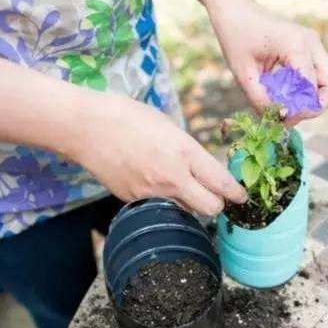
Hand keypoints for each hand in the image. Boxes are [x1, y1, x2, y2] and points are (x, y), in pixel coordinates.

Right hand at [70, 94, 246, 215]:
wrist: (86, 127)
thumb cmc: (128, 116)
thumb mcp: (168, 126)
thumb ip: (188, 151)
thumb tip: (202, 168)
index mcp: (185, 153)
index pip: (222, 184)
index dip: (237, 193)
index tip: (241, 196)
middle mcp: (172, 178)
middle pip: (211, 209)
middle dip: (217, 204)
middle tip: (215, 195)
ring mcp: (151, 193)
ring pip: (186, 212)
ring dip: (191, 204)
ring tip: (183, 187)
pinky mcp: (133, 201)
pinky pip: (160, 207)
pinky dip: (164, 201)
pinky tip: (154, 183)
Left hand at [200, 0, 327, 122]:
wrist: (236, 12)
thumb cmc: (236, 37)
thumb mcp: (243, 73)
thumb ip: (260, 99)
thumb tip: (278, 118)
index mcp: (296, 45)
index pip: (311, 86)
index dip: (301, 109)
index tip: (283, 119)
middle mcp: (311, 43)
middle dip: (314, 106)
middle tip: (291, 117)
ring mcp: (313, 44)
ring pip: (327, 81)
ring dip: (311, 99)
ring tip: (287, 108)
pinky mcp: (309, 48)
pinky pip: (317, 75)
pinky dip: (305, 89)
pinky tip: (285, 95)